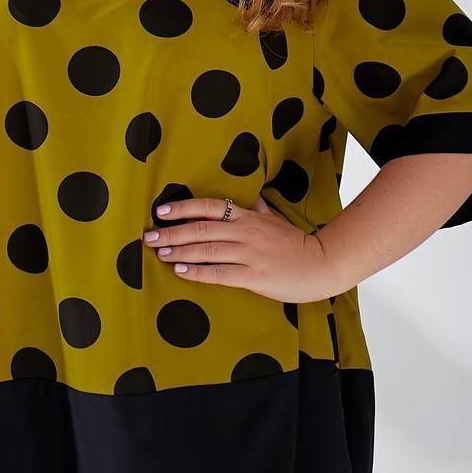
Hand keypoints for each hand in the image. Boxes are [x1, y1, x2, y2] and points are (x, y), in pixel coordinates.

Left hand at [142, 194, 342, 303]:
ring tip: (158, 253)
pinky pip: (219, 273)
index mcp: (248, 216)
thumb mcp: (275, 219)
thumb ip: (258, 209)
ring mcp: (249, 253)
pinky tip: (180, 270)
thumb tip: (250, 196)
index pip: (209, 207)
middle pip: (201, 228)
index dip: (183, 208)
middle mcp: (245, 231)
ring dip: (179, 250)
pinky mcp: (253, 276)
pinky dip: (196, 271)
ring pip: (206, 249)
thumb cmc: (297, 243)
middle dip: (171, 232)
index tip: (161, 211)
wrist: (323, 263)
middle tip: (149, 236)